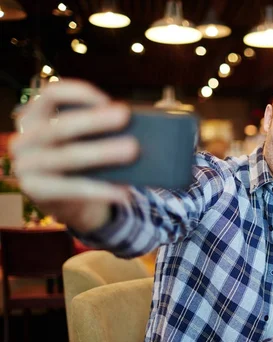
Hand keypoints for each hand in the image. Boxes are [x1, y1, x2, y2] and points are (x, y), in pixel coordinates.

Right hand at [10, 79, 138, 232]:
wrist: (69, 203)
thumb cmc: (82, 164)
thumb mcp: (86, 141)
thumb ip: (98, 131)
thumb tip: (133, 127)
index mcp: (34, 117)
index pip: (51, 94)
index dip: (80, 93)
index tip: (108, 100)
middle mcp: (24, 139)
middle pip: (61, 126)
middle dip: (95, 120)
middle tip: (126, 116)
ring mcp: (25, 166)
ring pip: (68, 156)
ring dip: (103, 152)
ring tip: (133, 150)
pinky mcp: (34, 191)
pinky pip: (72, 188)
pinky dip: (101, 189)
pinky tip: (124, 192)